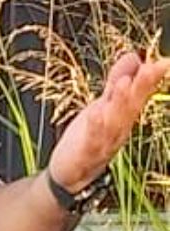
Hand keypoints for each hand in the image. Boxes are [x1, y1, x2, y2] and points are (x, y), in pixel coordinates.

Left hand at [50, 49, 169, 192]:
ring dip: (121, 103)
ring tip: (125, 83)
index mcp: (124, 117)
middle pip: (131, 107)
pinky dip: (95, 127)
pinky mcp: (86, 154)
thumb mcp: (103, 106)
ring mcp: (104, 142)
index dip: (151, 79)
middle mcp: (118, 130)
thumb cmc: (88, 138)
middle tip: (149, 68)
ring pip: (115, 122)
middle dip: (140, 87)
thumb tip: (134, 56)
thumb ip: (116, 83)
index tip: (163, 63)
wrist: (70, 175)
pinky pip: (92, 140)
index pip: (140, 94)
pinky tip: (95, 112)